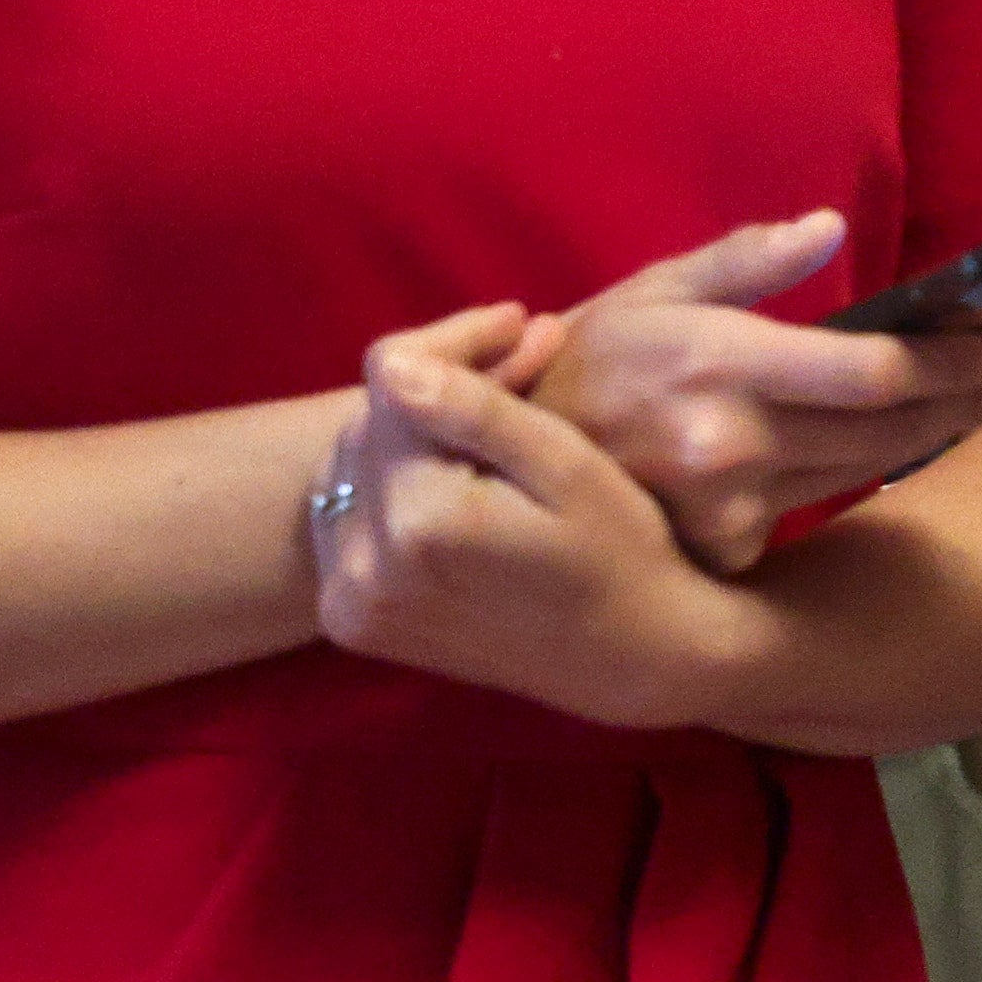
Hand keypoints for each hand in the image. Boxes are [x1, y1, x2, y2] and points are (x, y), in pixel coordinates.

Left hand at [313, 305, 757, 731]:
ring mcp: (349, 601)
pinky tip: (454, 480)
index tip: (522, 323)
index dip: (458, 339)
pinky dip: (392, 486)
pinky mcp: (350, 620)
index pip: (394, 377)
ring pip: (353, 462)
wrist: (634, 657)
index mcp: (418, 521)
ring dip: (413, 433)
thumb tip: (392, 366)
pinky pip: (347, 516)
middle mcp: (363, 568)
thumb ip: (478, 412)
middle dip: (439, 385)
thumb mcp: (569, 468)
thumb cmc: (623, 551)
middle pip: (370, 421)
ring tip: (494, 424)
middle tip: (524, 365)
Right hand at [528, 211, 981, 572]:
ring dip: (932, 433)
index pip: (875, 372)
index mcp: (721, 363)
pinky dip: (857, 475)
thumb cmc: (590, 360)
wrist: (503, 464)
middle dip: (965, 398)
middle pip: (891, 428)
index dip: (953, 361)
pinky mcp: (725, 549)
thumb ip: (744, 261)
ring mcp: (730, 506)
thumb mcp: (653, 290)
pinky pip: (811, 507)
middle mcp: (733, 442)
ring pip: (866, 469)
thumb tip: (829, 229)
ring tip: (980, 400)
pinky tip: (895, 447)